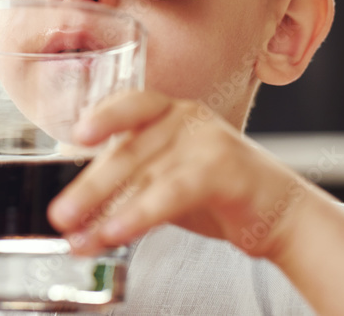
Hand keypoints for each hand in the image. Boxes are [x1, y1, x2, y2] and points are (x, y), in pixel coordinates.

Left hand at [48, 89, 308, 259]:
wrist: (283, 213)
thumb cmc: (219, 193)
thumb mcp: (165, 182)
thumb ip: (125, 188)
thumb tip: (75, 219)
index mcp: (169, 112)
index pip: (129, 104)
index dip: (102, 117)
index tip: (77, 135)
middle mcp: (186, 119)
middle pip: (126, 152)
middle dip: (88, 189)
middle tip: (60, 216)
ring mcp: (206, 141)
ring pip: (143, 175)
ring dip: (105, 210)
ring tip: (81, 239)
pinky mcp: (223, 170)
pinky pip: (170, 192)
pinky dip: (138, 214)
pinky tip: (115, 232)